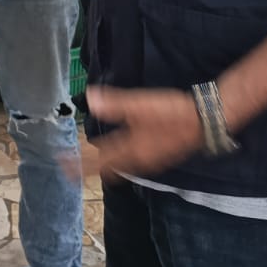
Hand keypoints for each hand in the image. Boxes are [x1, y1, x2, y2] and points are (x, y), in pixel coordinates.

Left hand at [81, 86, 204, 178]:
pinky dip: (118, 164)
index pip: (98, 160)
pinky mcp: (159, 157)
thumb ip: (115, 104)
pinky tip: (119, 158)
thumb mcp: (142, 104)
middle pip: (107, 169)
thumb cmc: (172, 112)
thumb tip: (89, 98)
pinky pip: (131, 166)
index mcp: (130, 149)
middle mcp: (138, 161)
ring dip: (103, 167)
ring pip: (120, 169)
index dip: (79, 163)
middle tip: (70, 168)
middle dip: (87, 169)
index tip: (61, 164)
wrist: (205, 122)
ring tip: (88, 163)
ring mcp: (150, 161)